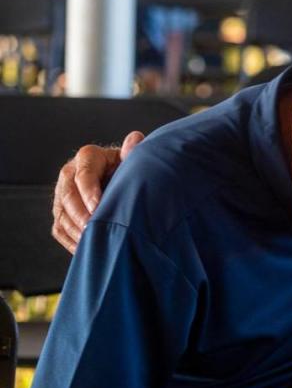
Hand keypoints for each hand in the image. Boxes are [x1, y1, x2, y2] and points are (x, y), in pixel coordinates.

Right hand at [51, 131, 142, 253]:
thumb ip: (132, 153)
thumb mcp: (133, 160)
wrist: (126, 180)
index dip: (89, 193)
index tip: (99, 208)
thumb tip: (135, 138)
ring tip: (92, 242)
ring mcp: (63, 193)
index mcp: (88, 157)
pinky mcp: (61, 212)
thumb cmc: (132, 169)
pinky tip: (86, 249)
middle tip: (94, 229)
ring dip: (75, 229)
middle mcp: (70, 173)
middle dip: (80, 214)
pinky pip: (60, 228)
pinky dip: (71, 240)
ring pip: (62, 214)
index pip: (83, 175)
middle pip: (67, 196)